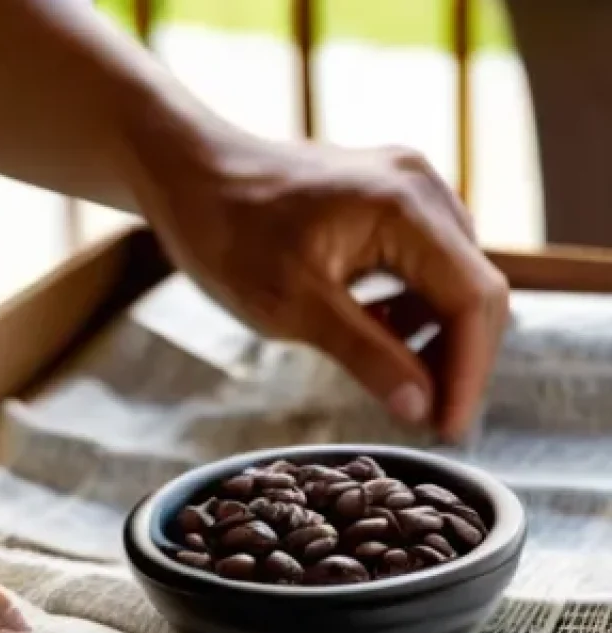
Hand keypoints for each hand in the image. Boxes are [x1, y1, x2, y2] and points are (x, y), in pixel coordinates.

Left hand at [126, 127, 508, 440]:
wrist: (187, 173)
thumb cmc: (227, 234)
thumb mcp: (293, 307)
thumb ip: (365, 355)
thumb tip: (421, 408)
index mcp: (406, 208)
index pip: (472, 299)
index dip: (468, 372)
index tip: (448, 430)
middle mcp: (421, 189)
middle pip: (474, 289)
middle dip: (457, 360)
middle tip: (430, 422)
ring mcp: (407, 189)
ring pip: (451, 280)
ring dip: (434, 338)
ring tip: (401, 386)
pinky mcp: (386, 200)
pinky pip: (423, 263)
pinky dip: (411, 309)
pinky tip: (377, 335)